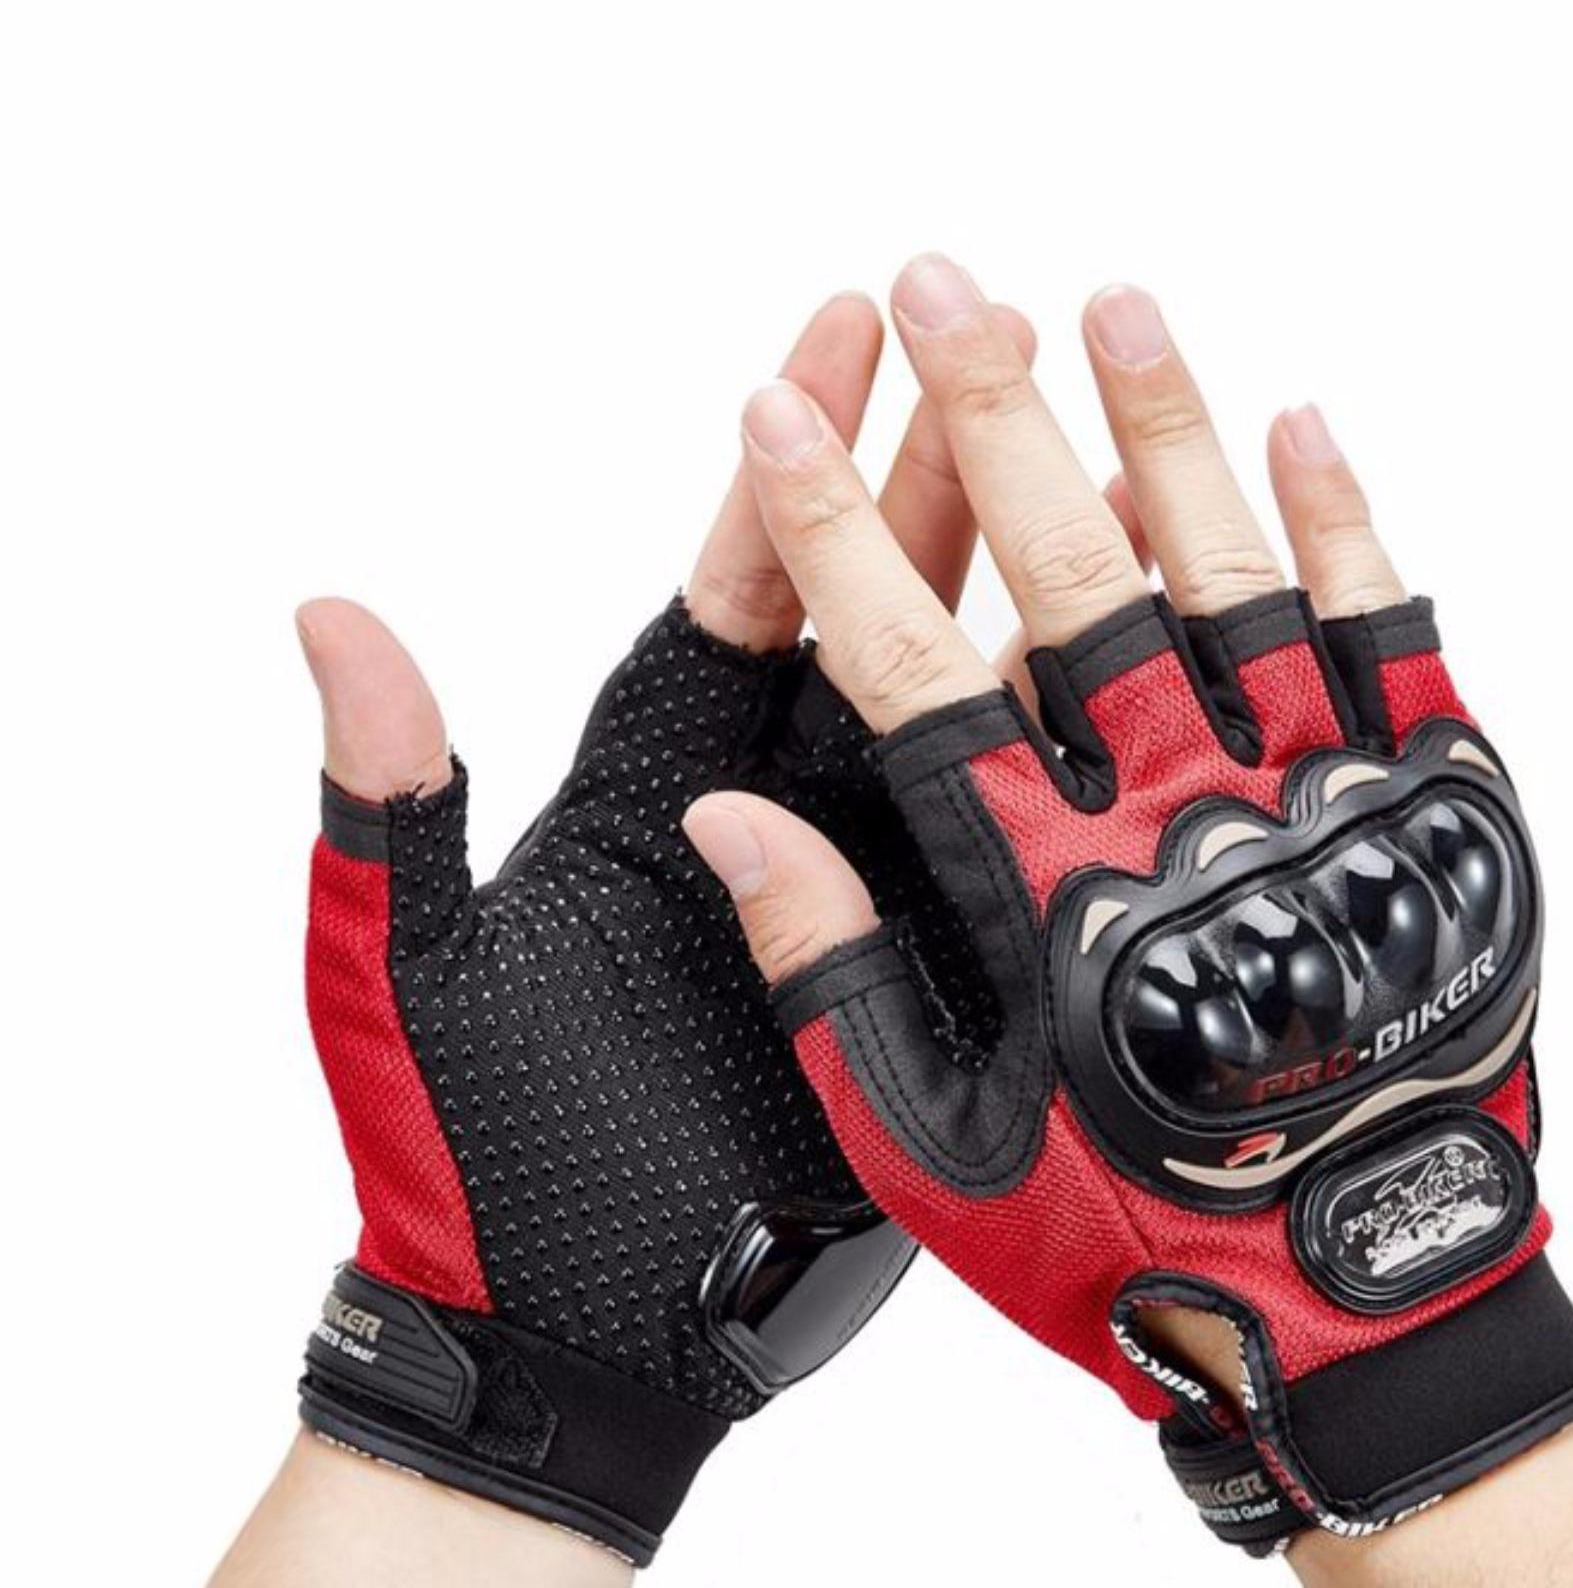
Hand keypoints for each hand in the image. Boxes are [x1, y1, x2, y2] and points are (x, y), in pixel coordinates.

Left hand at [221, 291, 1026, 1577]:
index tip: (849, 323)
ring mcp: (861, 878)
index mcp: (652, 777)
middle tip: (1005, 325)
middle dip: (936, 461)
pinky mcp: (929, 963)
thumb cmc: (481, 1161)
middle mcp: (769, 805)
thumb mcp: (415, 969)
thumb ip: (391, 796)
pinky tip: (1145, 653)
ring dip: (1030, 574)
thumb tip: (327, 611)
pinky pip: (1008, 831)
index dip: (795, 452)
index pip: (737, 576)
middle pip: (869, 599)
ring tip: (1112, 447)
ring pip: (959, 695)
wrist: (583, 1349)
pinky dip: (1074, 741)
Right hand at [686, 256, 1572, 1557]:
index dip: (831, 530)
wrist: (1370, 1307)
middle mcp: (1182, 820)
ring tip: (1107, 297)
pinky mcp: (1435, 804)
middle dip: (990, 418)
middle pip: (1068, 579)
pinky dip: (1341, 523)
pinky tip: (1295, 418)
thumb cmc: (1135, 1239)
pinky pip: (1387, 636)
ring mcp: (1318, 799)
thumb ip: (824, 975)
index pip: (908, 671)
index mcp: (1047, 897)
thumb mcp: (938, 1153)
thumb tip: (729, 812)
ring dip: (1162, 429)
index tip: (773, 407)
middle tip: (939, 279)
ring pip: (1226, 578)